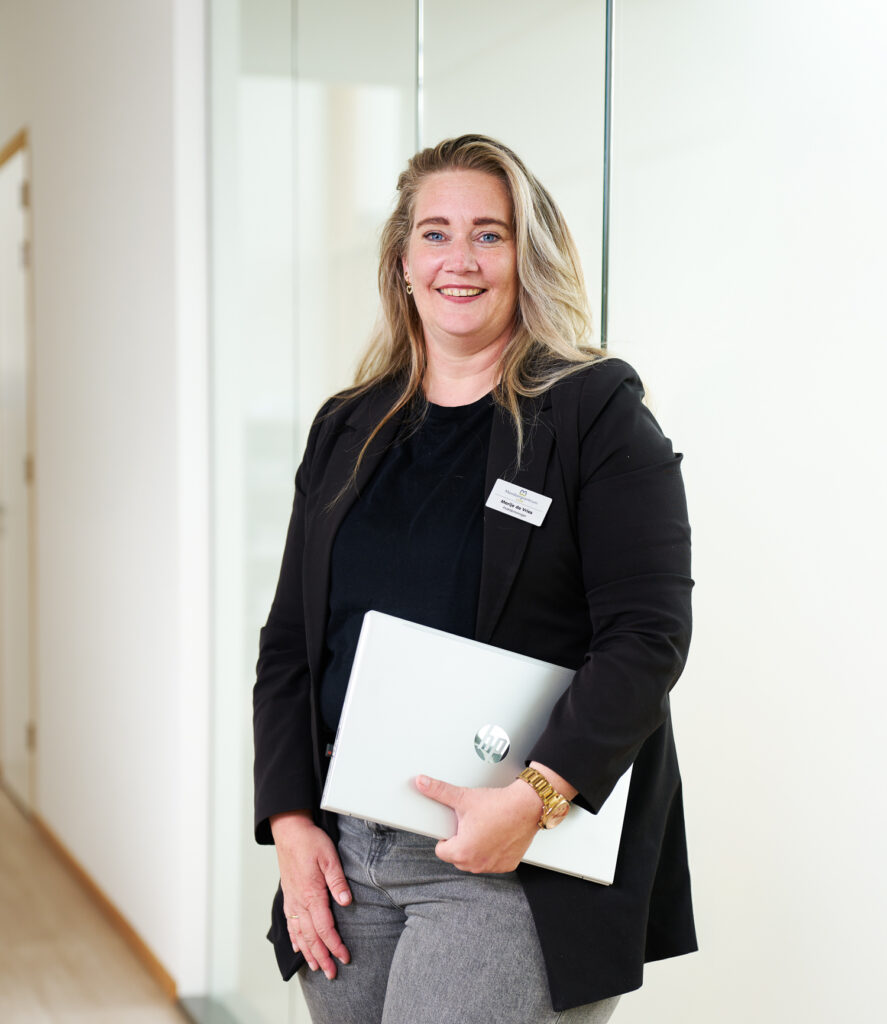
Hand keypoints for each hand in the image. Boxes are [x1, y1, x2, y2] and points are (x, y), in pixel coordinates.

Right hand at [270, 811, 351, 979]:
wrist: (289, 831)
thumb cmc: (310, 841)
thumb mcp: (329, 856)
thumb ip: (337, 880)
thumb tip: (346, 901)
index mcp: (311, 894)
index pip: (325, 928)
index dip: (335, 945)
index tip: (344, 957)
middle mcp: (299, 902)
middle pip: (311, 937)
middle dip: (322, 957)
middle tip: (332, 973)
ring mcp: (292, 900)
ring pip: (300, 934)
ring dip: (308, 952)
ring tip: (316, 967)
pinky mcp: (289, 896)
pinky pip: (290, 923)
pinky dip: (295, 938)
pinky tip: (299, 947)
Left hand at [415, 774, 542, 872]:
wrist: (526, 806)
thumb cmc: (498, 805)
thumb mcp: (464, 797)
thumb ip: (439, 791)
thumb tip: (423, 783)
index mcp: (462, 851)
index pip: (441, 851)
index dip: (445, 836)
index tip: (453, 827)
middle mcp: (477, 864)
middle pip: (457, 857)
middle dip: (460, 842)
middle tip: (469, 824)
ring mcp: (493, 866)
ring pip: (475, 861)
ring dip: (475, 849)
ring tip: (483, 828)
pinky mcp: (508, 864)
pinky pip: (492, 862)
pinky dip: (492, 852)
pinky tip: (496, 836)